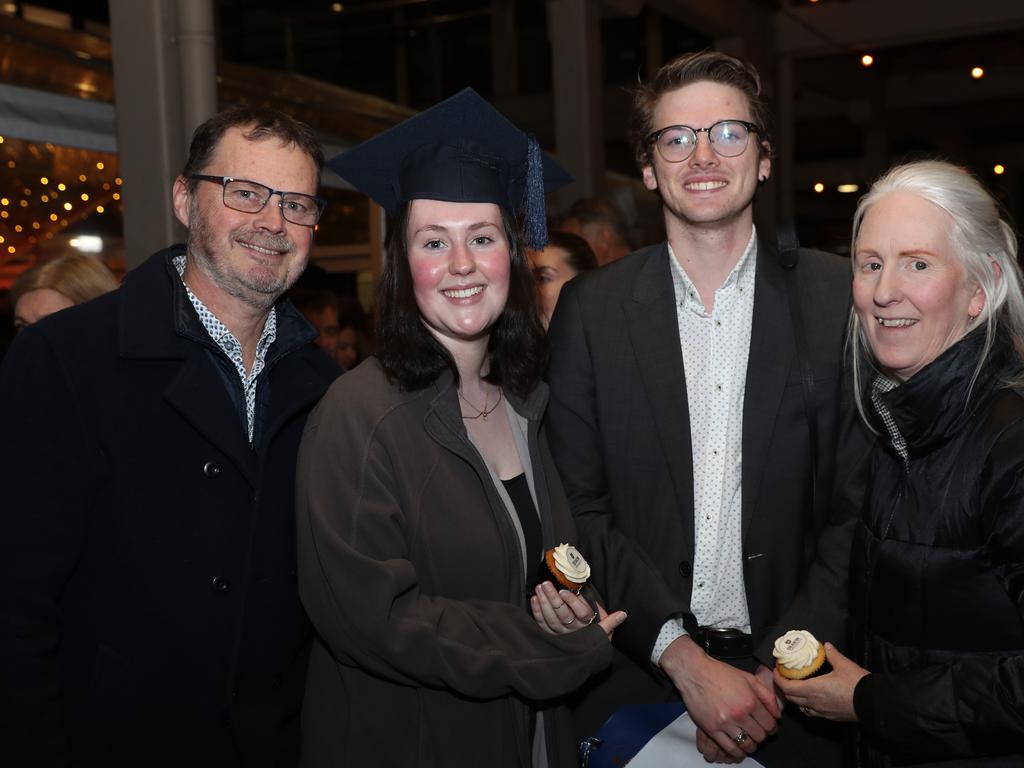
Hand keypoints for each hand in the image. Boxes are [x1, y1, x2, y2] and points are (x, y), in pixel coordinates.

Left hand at [531, 581, 625, 638]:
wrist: (584, 657)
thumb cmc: (593, 637)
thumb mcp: (604, 631)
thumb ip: (611, 622)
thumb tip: (623, 614)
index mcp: (587, 627)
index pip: (580, 613)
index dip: (571, 602)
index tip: (564, 591)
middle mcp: (572, 632)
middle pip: (562, 614)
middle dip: (552, 598)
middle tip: (546, 583)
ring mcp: (560, 635)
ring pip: (550, 619)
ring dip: (544, 602)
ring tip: (540, 588)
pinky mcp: (550, 637)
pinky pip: (542, 624)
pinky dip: (537, 612)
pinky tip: (534, 599)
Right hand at [660, 636, 779, 760]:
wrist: (694, 672)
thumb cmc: (719, 673)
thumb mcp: (748, 678)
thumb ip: (766, 695)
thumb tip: (777, 714)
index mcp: (750, 701)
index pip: (769, 724)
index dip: (772, 728)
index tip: (769, 728)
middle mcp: (739, 713)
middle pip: (760, 736)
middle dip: (762, 736)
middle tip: (758, 733)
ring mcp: (725, 723)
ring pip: (746, 744)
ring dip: (751, 746)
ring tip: (749, 741)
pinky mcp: (712, 729)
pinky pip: (729, 748)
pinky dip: (737, 752)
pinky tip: (738, 749)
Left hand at [774, 642, 866, 721]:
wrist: (874, 703)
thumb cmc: (857, 683)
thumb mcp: (844, 664)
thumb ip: (832, 654)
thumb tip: (826, 646)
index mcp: (813, 689)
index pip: (787, 687)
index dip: (778, 679)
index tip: (776, 671)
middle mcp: (814, 702)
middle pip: (791, 698)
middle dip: (784, 687)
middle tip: (785, 676)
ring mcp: (821, 712)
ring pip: (800, 707)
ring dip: (794, 697)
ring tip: (796, 687)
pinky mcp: (830, 717)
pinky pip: (811, 712)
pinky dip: (806, 706)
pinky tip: (810, 699)